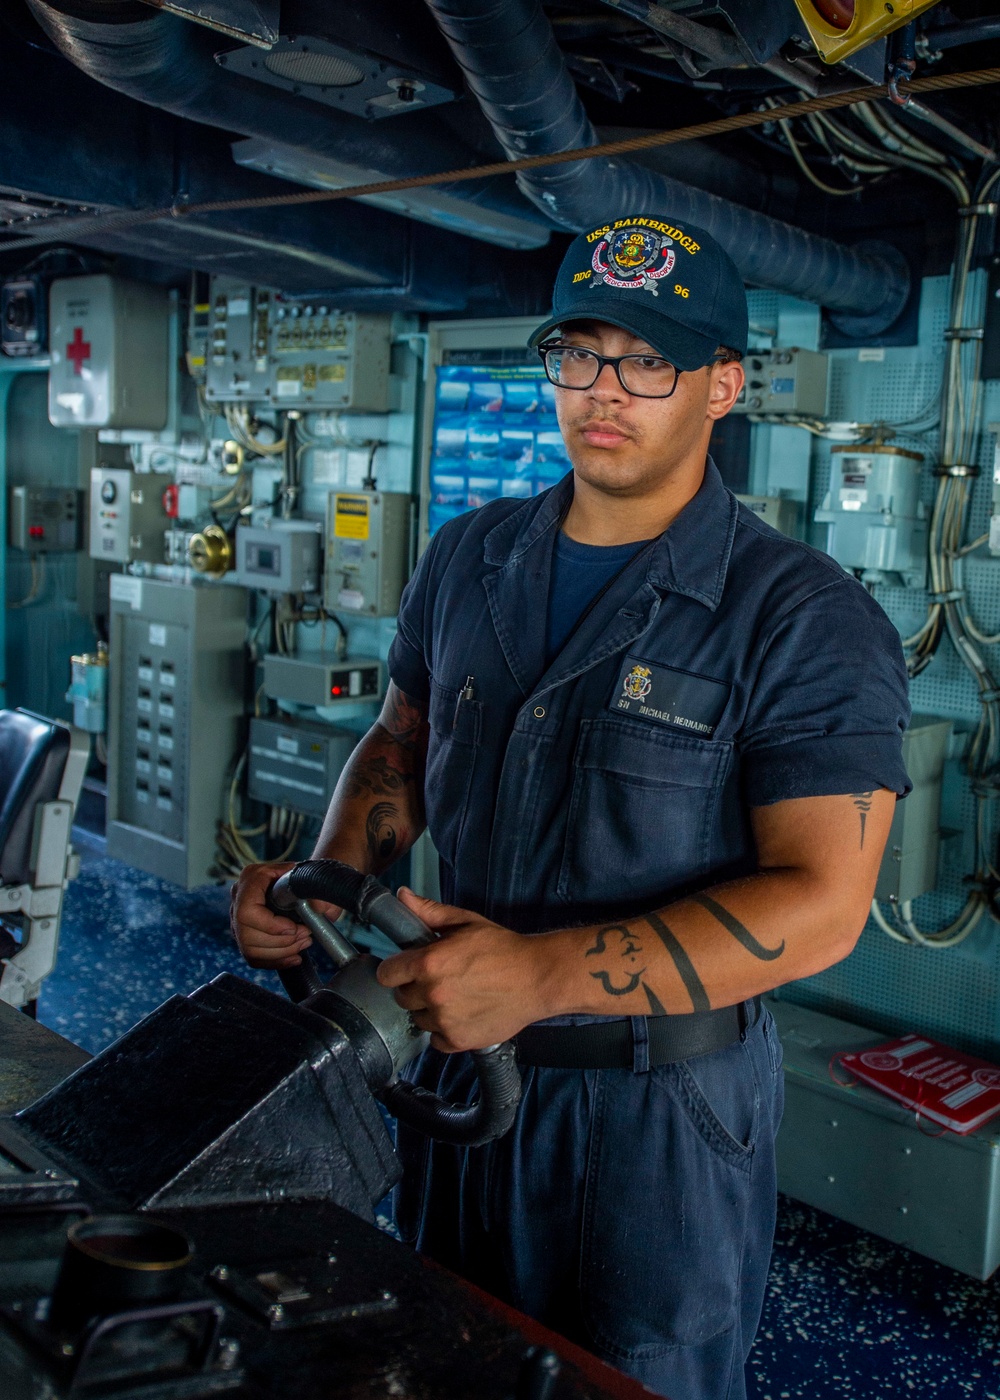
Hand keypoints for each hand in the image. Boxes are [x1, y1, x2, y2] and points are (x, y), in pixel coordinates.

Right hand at [230, 862, 341, 969]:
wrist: (290, 879)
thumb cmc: (296, 875)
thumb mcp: (301, 870)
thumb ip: (309, 884)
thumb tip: (318, 907)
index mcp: (248, 880)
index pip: (247, 911)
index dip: (270, 925)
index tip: (293, 927)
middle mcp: (237, 901)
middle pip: (247, 936)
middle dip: (281, 942)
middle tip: (306, 936)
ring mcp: (237, 921)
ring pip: (250, 950)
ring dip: (281, 953)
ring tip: (304, 944)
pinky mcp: (243, 936)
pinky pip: (254, 958)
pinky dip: (276, 962)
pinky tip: (294, 958)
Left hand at [375, 889, 551, 1052]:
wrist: (538, 978)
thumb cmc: (504, 948)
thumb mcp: (466, 922)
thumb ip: (430, 912)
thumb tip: (402, 896)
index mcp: (429, 962)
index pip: (386, 974)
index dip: (396, 969)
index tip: (407, 968)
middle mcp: (433, 993)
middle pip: (402, 997)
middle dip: (415, 988)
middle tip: (439, 980)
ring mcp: (444, 1020)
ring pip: (419, 1019)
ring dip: (430, 1011)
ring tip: (455, 998)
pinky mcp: (458, 1040)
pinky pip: (436, 1040)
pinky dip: (445, 1031)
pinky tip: (462, 1016)